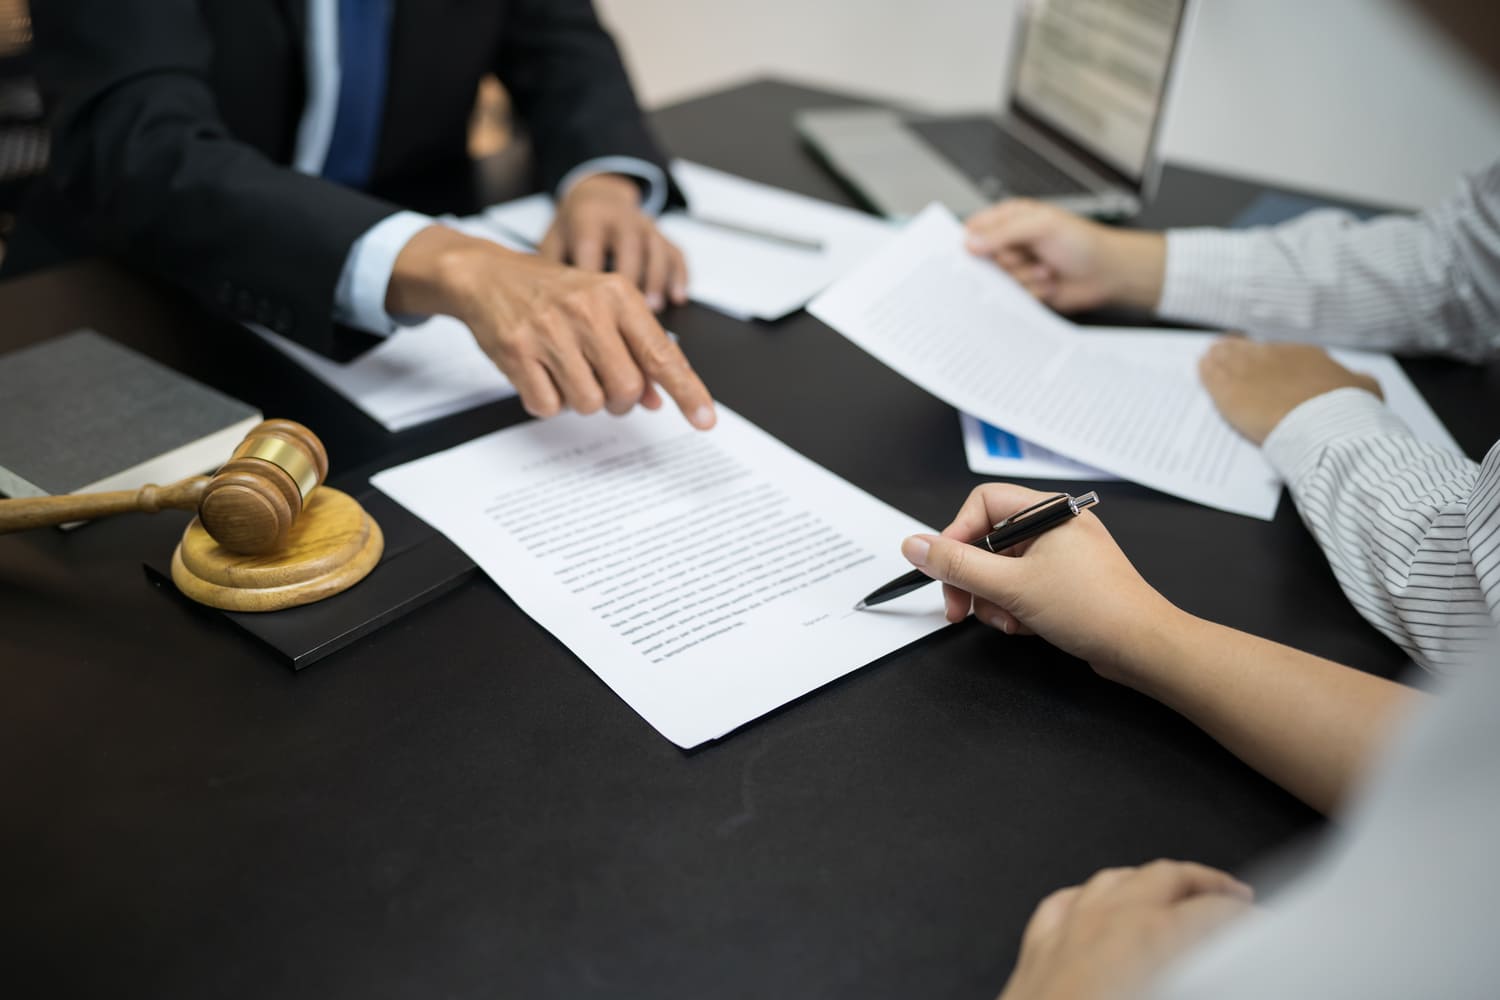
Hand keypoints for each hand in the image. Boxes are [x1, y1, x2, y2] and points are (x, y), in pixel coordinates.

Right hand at [388, 225, 714, 427]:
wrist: (489, 275)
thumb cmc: (554, 294)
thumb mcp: (603, 307)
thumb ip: (634, 350)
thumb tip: (656, 399)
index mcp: (618, 295)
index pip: (662, 354)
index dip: (687, 392)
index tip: (705, 421)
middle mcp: (587, 310)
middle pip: (625, 389)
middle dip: (619, 401)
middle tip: (604, 385)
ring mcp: (549, 331)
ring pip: (588, 403)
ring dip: (582, 401)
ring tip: (567, 372)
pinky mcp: (516, 351)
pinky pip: (548, 406)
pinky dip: (548, 402)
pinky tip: (542, 375)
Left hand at [540, 173, 689, 311]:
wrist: (598, 194)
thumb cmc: (573, 227)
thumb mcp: (552, 239)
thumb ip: (550, 267)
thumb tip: (549, 306)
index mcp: (589, 217)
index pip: (590, 247)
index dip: (591, 277)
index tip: (589, 310)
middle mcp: (621, 218)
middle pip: (630, 247)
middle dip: (631, 279)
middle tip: (627, 313)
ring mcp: (646, 225)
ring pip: (657, 249)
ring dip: (657, 279)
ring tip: (653, 308)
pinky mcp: (663, 235)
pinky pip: (676, 253)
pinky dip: (679, 276)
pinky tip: (677, 297)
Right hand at [900, 483, 1181, 679]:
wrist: (1143, 647)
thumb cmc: (1091, 608)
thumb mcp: (1011, 586)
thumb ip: (957, 565)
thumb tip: (913, 545)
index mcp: (1046, 511)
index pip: (981, 505)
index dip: (956, 537)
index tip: (944, 571)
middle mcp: (1053, 526)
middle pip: (987, 541)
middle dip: (972, 580)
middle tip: (960, 611)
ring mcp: (1060, 555)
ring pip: (1001, 570)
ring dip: (994, 600)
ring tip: (1010, 622)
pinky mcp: (1065, 582)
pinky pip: (1021, 586)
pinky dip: (1015, 608)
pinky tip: (1027, 626)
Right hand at [964, 199, 1165, 313]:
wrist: (1107, 273)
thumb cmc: (1082, 242)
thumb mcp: (1040, 226)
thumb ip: (1002, 233)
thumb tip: (970, 242)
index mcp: (1010, 219)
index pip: (974, 229)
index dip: (969, 242)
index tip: (974, 252)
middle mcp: (1011, 244)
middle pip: (982, 260)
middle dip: (1007, 261)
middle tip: (1027, 255)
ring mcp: (1018, 268)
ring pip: (998, 281)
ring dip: (1024, 277)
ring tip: (1046, 268)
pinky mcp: (1024, 290)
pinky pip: (1012, 297)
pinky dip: (1032, 291)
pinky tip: (1049, 282)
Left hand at [997, 860, 1253, 999]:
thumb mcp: (1172, 993)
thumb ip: (1202, 984)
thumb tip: (1225, 982)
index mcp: (1148, 937)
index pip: (1213, 912)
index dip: (1246, 919)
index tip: (1262, 927)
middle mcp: (1105, 920)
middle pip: (1167, 876)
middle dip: (1206, 882)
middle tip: (1234, 896)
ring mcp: (1067, 927)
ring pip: (1116, 878)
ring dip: (1152, 881)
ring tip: (1176, 893)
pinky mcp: (1037, 947)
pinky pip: (1067, 901)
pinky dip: (1091, 897)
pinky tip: (1097, 905)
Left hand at [1199, 339, 1382, 444]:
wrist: (1325, 423)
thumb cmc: (1348, 407)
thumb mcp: (1365, 388)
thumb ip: (1358, 381)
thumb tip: (1361, 380)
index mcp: (1304, 356)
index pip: (1279, 353)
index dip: (1267, 357)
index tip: (1261, 358)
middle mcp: (1274, 358)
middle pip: (1249, 352)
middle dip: (1237, 353)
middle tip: (1224, 352)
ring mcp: (1249, 372)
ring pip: (1227, 359)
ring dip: (1218, 359)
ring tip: (1209, 358)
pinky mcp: (1228, 392)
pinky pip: (1211, 376)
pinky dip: (1206, 372)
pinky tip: (1201, 368)